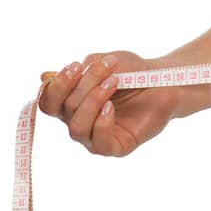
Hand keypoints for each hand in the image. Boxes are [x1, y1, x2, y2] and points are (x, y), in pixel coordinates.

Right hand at [37, 50, 179, 156]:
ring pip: (76, 127)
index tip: (76, 65)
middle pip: (64, 109)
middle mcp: (79, 121)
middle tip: (108, 66)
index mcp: (71, 102)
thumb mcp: (104, 63)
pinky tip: (112, 107)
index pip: (48, 101)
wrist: (165, 81)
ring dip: (93, 101)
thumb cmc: (133, 71)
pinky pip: (98, 143)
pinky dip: (102, 124)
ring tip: (114, 83)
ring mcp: (95, 136)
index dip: (56, 85)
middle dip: (84, 84)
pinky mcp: (116, 147)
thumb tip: (45, 77)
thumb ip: (78, 72)